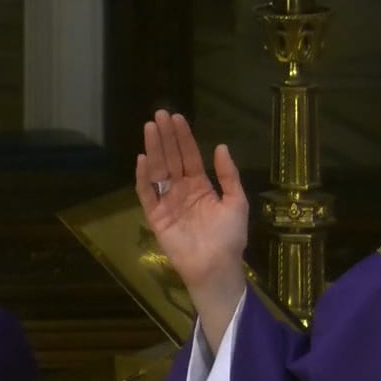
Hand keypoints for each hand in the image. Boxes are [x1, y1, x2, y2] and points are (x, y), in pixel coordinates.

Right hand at [136, 110, 248, 350]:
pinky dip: (144, 177)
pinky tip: (143, 159)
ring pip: (158, 171)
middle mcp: (182, 191)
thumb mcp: (237, 202)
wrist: (217, 266)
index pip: (190, 156)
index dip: (183, 138)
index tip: (177, 118)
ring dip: (154, 149)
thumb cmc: (230, 237)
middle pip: (171, 158)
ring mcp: (168, 202)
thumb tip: (221, 147)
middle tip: (159, 114)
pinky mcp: (156, 217)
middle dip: (166, 137)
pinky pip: (147, 194)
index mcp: (201, 187)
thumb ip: (228, 175)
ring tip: (150, 127)